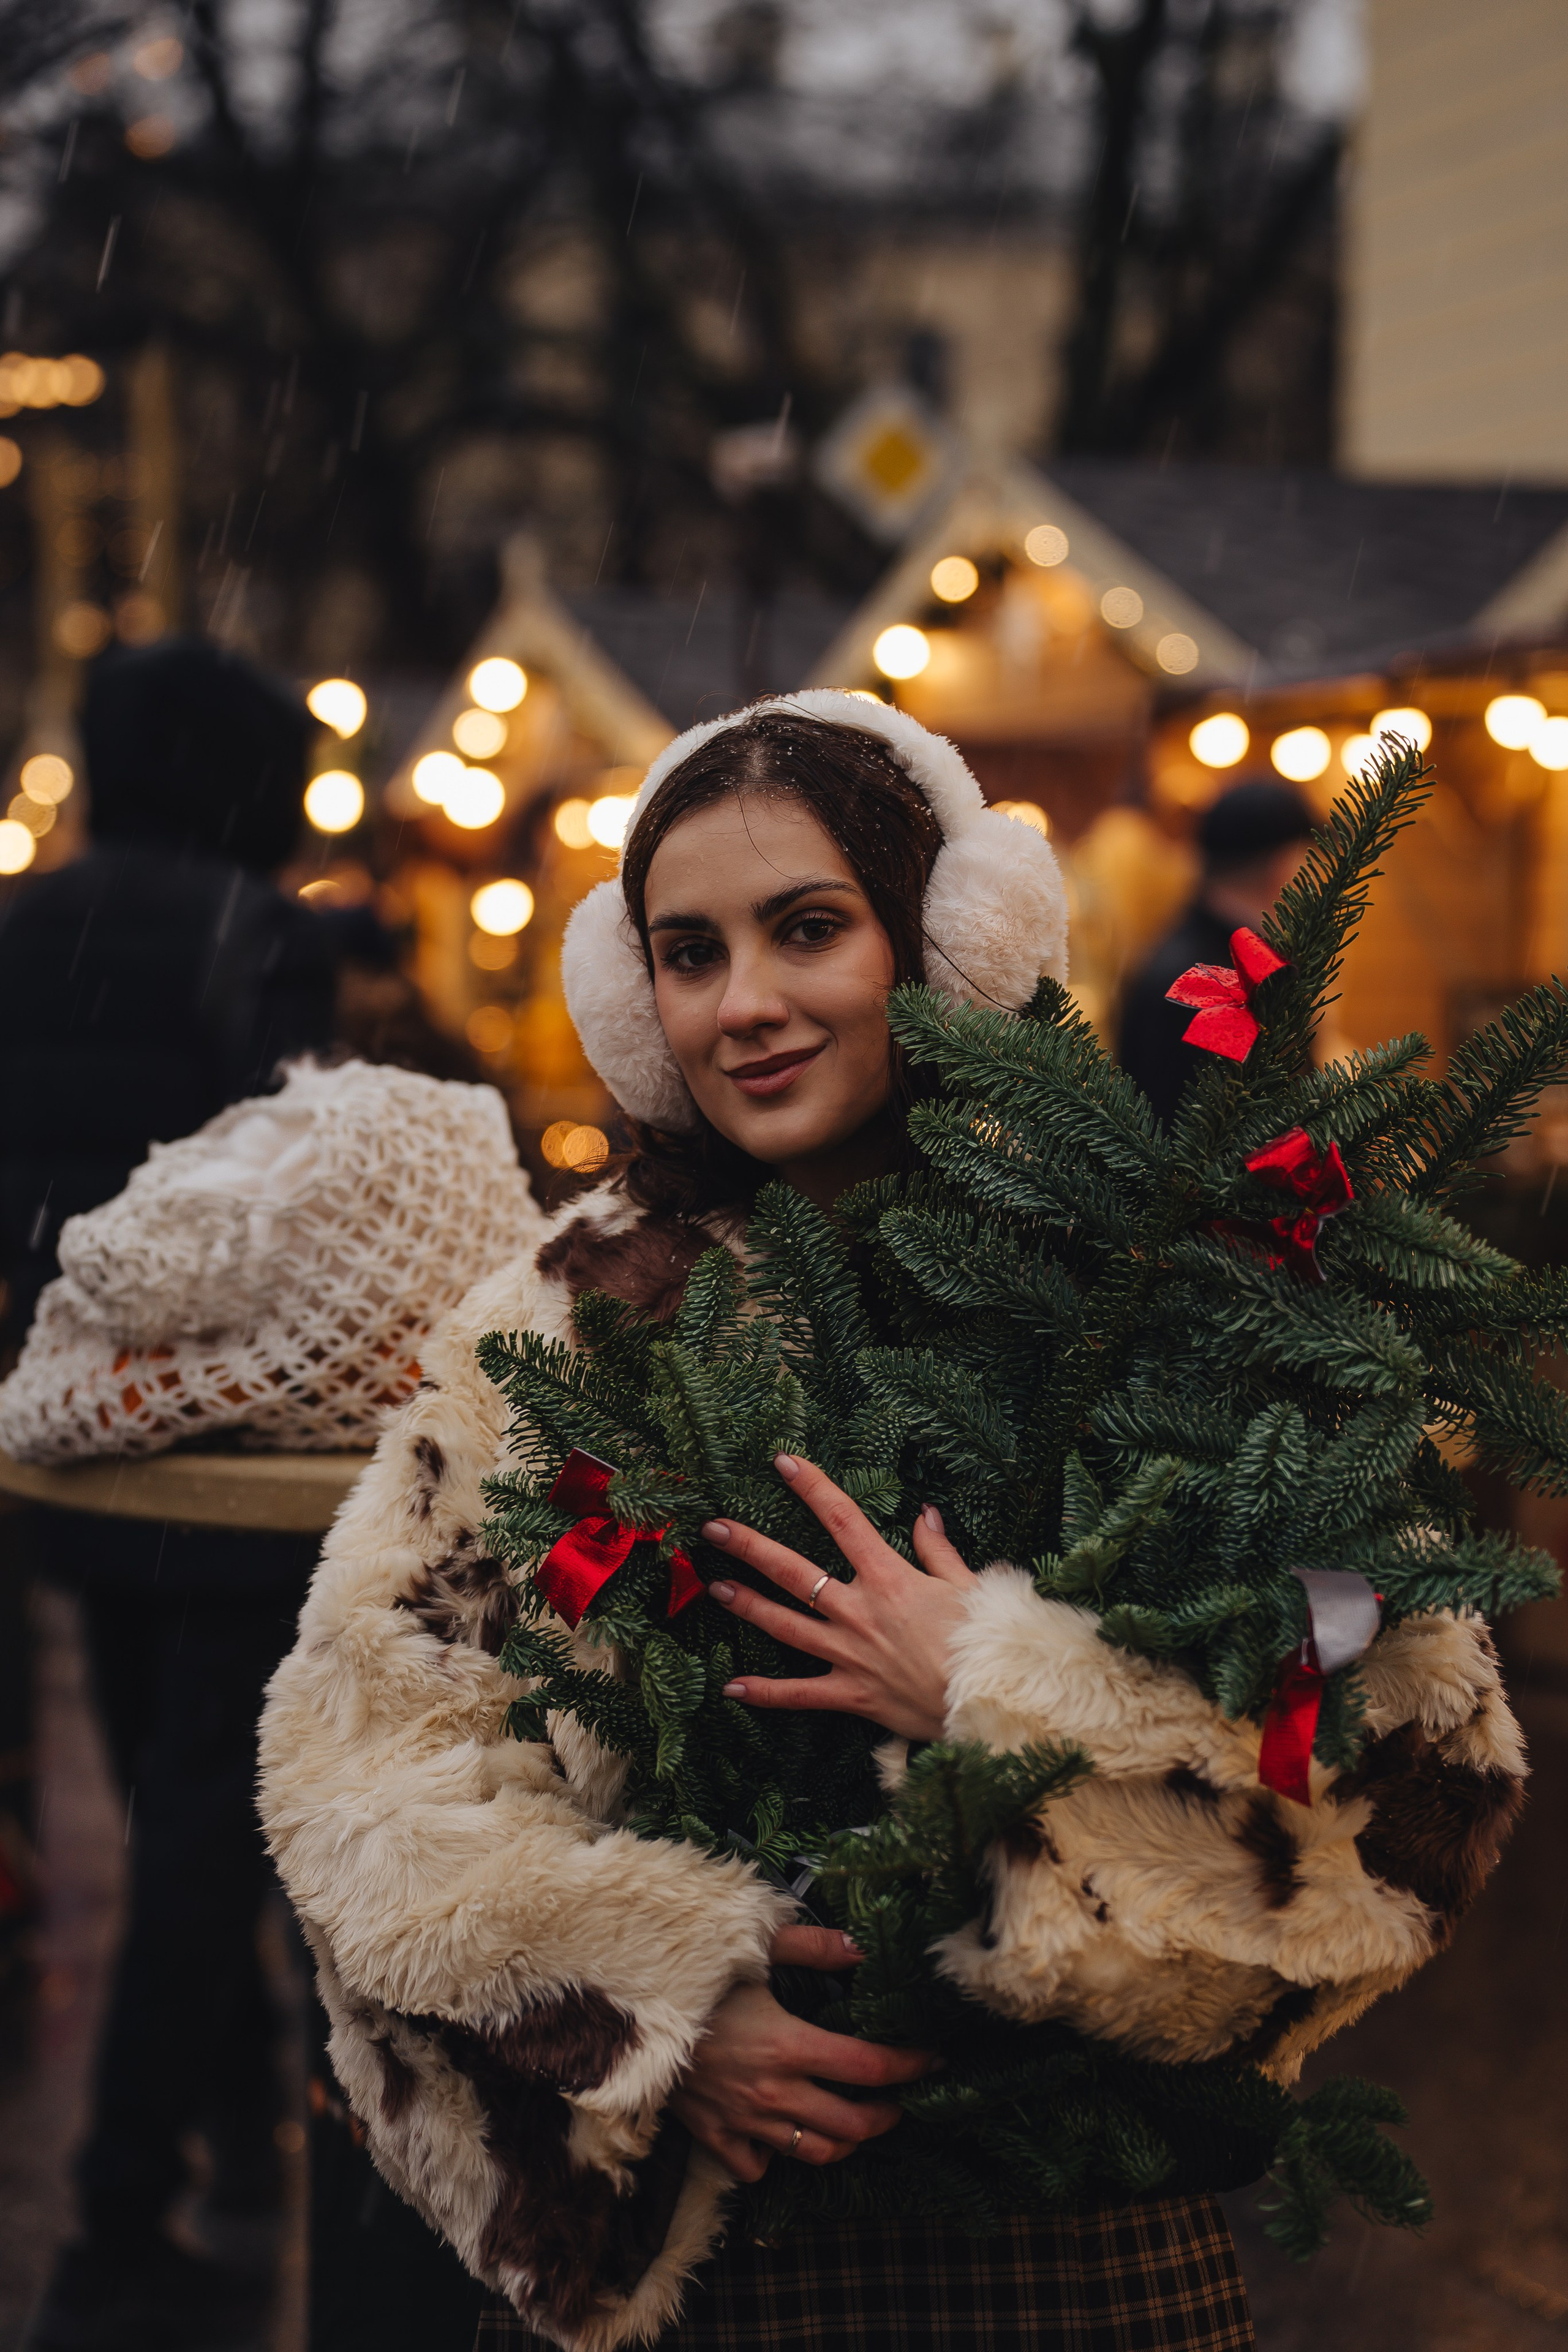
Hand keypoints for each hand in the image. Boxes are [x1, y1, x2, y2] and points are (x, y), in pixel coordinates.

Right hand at [669, 1924, 936, 2181]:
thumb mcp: (749, 1948)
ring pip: (815, 2152)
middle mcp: (773, 2093)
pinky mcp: (714, 2137)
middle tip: (900, 2099)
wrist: (622, 2015)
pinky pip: (758, 2166)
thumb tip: (861, 1946)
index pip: (869, 2068)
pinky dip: (779, 2156)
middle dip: (888, 2115)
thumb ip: (810, 1946)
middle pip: (852, 2125)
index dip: (910, 2066)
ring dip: (846, 2141)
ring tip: (858, 2122)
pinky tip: (786, 2132)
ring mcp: (743, 2122)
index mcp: (788, 2045)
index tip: (933, 2059)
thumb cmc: (690, 1978)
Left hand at [702, 1455, 977, 1742]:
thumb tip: (924, 1512)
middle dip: (750, 1547)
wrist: (990, 1701)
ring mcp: (850, 1654)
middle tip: (714, 1528)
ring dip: (747, 1605)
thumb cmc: (984, 1642)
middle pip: (794, 1572)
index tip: (783, 1462)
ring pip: (785, 1625)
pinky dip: (764, 1693)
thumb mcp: (968, 1584)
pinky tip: (731, 1687)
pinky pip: (799, 1694)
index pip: (843, 1519)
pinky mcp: (850, 1694)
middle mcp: (860, 1612)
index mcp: (890, 1578)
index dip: (811, 1487)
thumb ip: (938, 1549)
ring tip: (715, 1588)